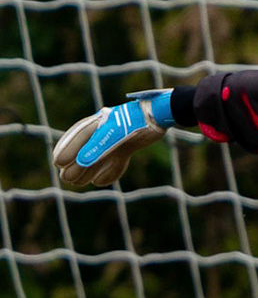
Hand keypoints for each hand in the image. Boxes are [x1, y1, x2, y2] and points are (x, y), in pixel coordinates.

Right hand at [53, 90, 174, 187]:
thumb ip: (98, 148)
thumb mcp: (114, 135)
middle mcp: (105, 130)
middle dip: (75, 164)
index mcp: (98, 122)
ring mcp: (117, 138)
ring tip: (76, 182)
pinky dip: (109, 171)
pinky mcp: (129, 146)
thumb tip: (80, 162)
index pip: (78, 137)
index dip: (67, 150)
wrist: (161, 115)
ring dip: (87, 170)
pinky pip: (115, 160)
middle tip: (65, 178)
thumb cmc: (136, 122)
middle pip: (86, 149)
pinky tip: (99, 181)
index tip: (58, 162)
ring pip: (99, 157)